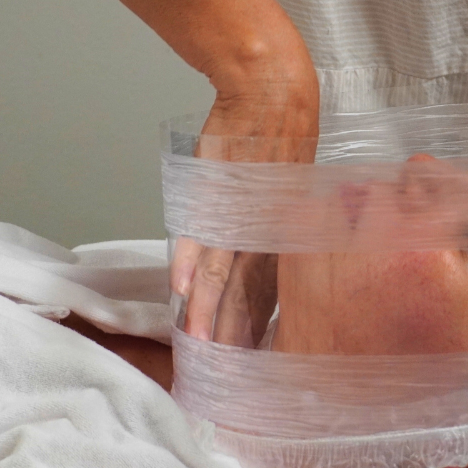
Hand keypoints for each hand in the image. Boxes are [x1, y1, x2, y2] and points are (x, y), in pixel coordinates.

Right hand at [171, 40, 319, 345]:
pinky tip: (184, 289)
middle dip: (230, 334)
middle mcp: (262, 235)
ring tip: (200, 341)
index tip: (243, 360)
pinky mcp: (217, 194)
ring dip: (208, 309)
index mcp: (280, 241)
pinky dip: (193, 259)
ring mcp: (238, 216)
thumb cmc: (277, 149)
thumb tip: (266, 264)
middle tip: (219, 369)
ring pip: (222, 271)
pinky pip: (203, 232)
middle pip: (243, 294)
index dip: (252, 329)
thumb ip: (272, 234)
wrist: (273, 97)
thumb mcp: (283, 199)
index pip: (264, 296)